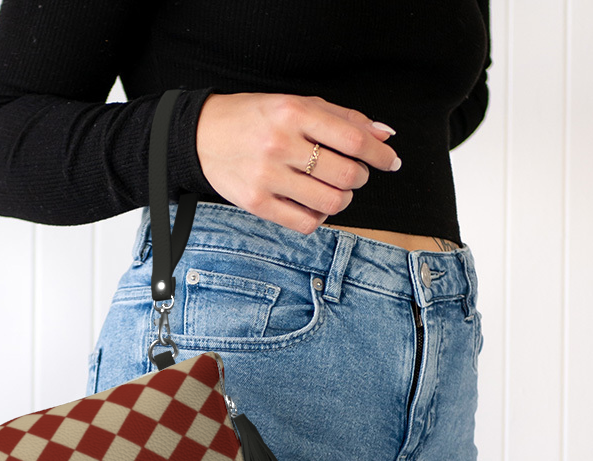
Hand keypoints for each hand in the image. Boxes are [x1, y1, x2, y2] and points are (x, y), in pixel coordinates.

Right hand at [194, 92, 399, 234]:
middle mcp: (280, 144)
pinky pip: (306, 223)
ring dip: (343, 199)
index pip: (354, 139)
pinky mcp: (257, 204)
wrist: (202, 135)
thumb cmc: (256, 119)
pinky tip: (314, 204)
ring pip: (331, 203)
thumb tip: (385, 135)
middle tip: (354, 174)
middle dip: (360, 178)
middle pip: (346, 175)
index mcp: (294, 112)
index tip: (390, 162)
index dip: (380, 155)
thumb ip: (343, 119)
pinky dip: (320, 217)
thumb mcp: (297, 105)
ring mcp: (267, 176)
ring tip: (334, 189)